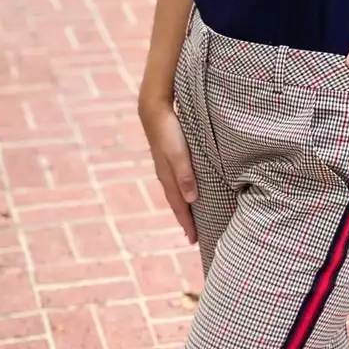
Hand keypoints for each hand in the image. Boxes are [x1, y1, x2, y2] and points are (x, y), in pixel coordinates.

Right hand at [138, 95, 198, 244]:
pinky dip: (183, 190)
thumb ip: (185, 175)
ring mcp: (165, 165)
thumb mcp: (179, 153)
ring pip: (176, 191)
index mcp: (169, 177)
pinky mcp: (168, 155)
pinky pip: (177, 179)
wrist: (154, 108)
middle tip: (194, 236)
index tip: (194, 240)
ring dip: (184, 205)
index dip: (187, 223)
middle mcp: (166, 174)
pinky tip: (187, 189)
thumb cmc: (169, 129)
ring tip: (191, 217)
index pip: (180, 206)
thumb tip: (192, 200)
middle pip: (177, 202)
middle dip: (185, 219)